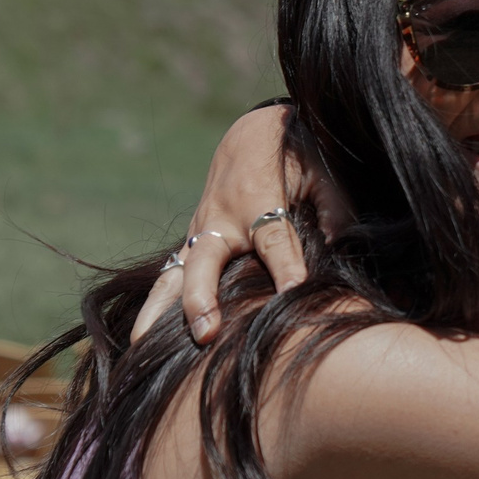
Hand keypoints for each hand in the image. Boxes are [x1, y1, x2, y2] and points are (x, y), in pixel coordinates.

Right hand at [133, 104, 344, 343]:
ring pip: (175, 271)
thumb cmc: (298, 154)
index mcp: (259, 198)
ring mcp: (202, 230)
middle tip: (206, 333)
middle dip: (202, 298)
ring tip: (140, 345)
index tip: (295, 292)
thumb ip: (334, 209)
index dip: (286, 264)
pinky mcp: (194, 242)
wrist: (254, 134)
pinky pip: (170, 274)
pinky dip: (155, 304)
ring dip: (159, 308)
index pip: (273, 236)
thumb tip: (337, 248)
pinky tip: (142, 338)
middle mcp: (222, 217)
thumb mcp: (324, 172)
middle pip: (206, 260)